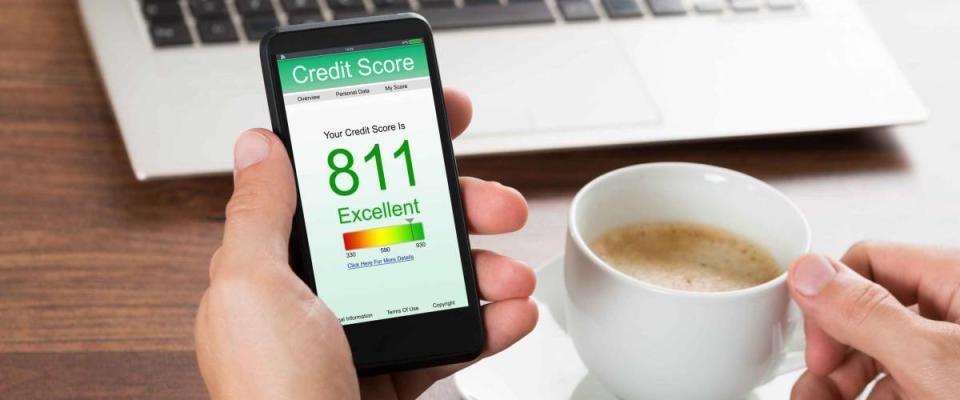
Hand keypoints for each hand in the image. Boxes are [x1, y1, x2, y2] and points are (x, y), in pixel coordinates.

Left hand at [195, 88, 537, 399]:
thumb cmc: (267, 395)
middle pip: (403, 227)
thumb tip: (260, 145)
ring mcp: (362, 333)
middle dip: (460, 209)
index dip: (389, 147)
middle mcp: (321, 293)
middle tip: (497, 204)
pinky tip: (512, 315)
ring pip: (437, 279)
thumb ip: (258, 213)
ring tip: (513, 273)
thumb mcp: (250, 287)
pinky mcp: (397, 372)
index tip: (439, 124)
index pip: (338, 184)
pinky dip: (489, 325)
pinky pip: (452, 337)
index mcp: (279, 264)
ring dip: (487, 269)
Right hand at [788, 242, 959, 398]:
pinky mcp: (952, 382)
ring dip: (840, 383)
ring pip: (880, 355)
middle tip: (812, 389)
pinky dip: (869, 395)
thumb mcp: (933, 358)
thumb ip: (865, 312)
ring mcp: (955, 348)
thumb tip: (806, 271)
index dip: (830, 303)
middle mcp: (955, 309)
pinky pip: (902, 382)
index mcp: (956, 279)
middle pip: (867, 315)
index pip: (868, 262)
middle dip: (830, 355)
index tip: (818, 352)